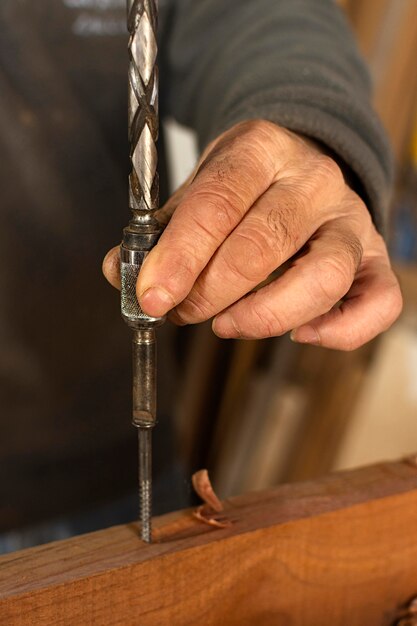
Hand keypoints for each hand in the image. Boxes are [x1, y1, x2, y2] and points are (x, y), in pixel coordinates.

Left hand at [103, 120, 401, 349]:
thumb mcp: (199, 189)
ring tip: (228, 324)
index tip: (151, 295)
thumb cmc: (246, 185)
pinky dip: (342, 330)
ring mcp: (351, 221)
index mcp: (263, 151)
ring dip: (267, 315)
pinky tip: (301, 334)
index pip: (219, 202)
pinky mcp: (376, 257)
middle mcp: (314, 182)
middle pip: (265, 242)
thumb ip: (163, 231)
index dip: (181, 255)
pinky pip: (379, 302)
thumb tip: (119, 273)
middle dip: (212, 291)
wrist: (302, 162)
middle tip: (181, 312)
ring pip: (325, 275)